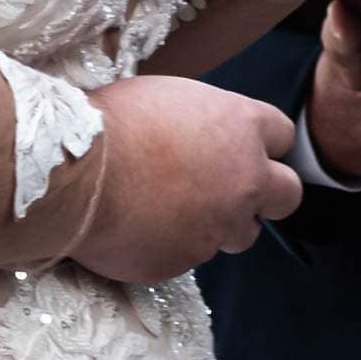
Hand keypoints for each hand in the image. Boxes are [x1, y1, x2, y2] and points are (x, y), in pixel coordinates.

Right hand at [73, 76, 302, 283]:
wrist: (74, 174)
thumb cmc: (113, 122)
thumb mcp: (172, 98)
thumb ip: (206, 122)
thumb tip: (204, 134)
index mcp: (243, 127)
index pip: (283, 136)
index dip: (263, 144)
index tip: (245, 149)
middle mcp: (245, 179)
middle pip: (287, 195)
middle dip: (267, 194)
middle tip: (234, 191)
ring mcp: (219, 226)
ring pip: (241, 233)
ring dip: (221, 224)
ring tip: (177, 210)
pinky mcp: (185, 261)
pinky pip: (191, 255)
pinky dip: (173, 245)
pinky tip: (141, 228)